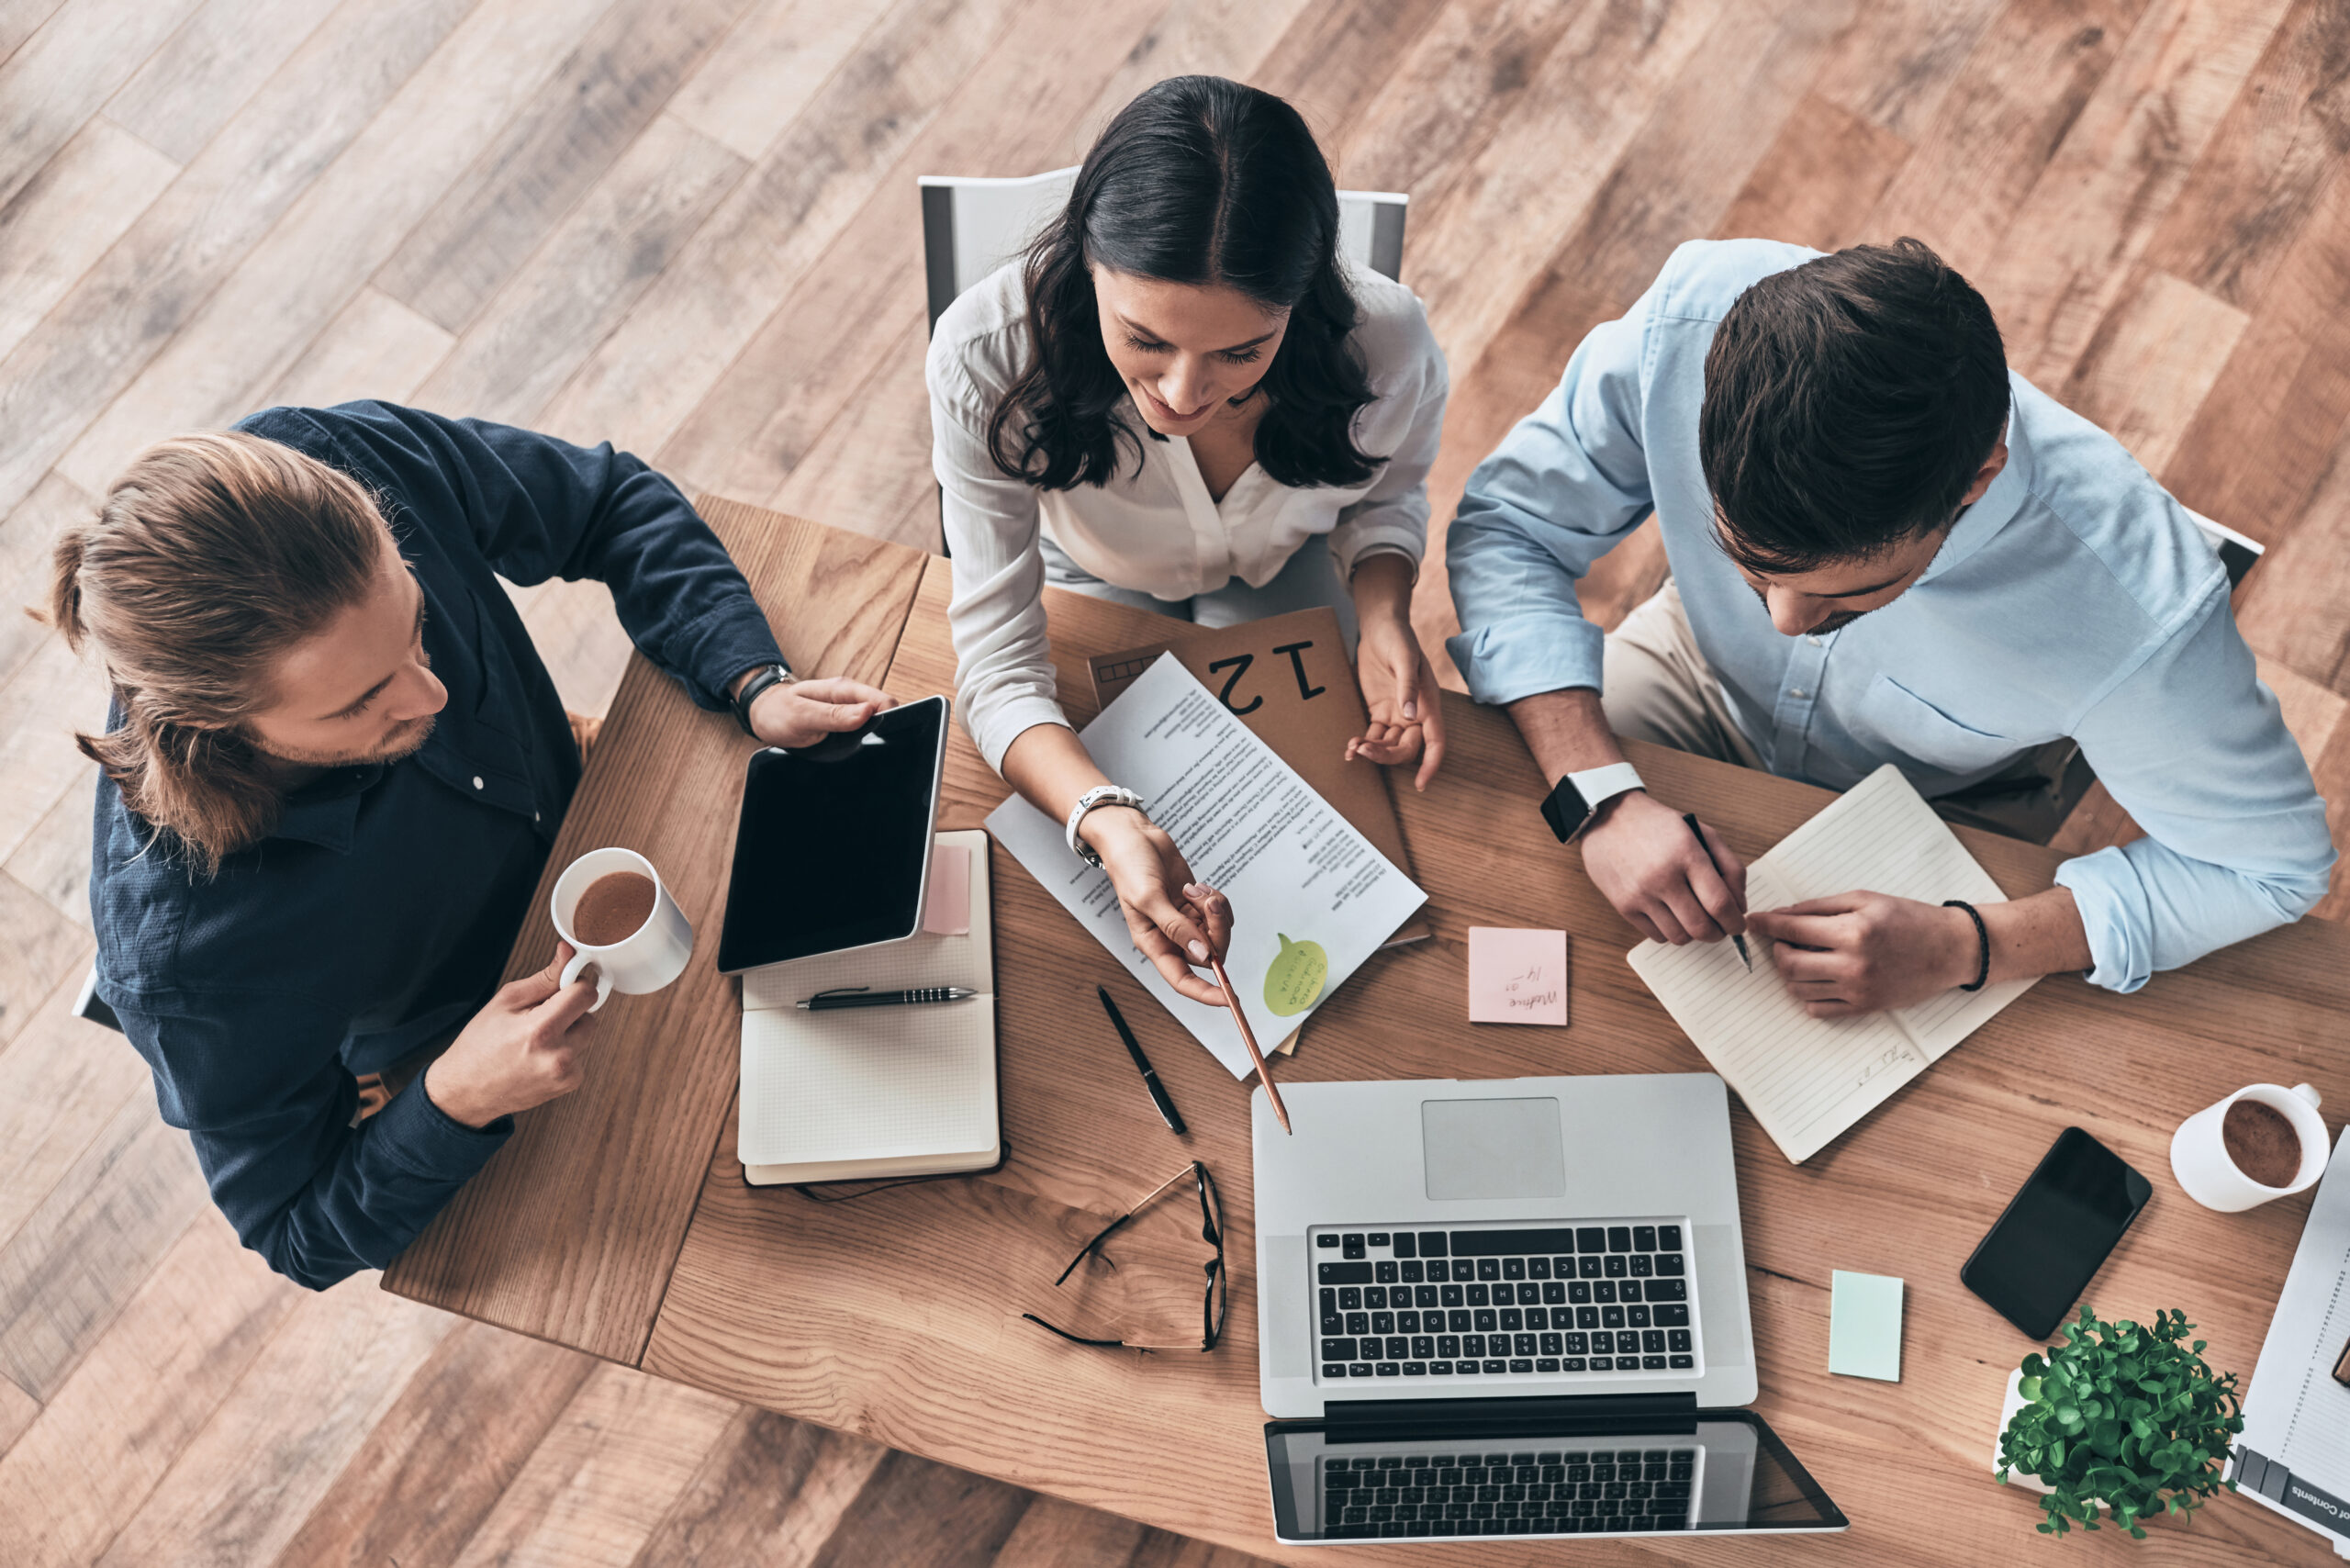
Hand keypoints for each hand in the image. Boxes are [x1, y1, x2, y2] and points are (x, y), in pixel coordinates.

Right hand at [422, 943, 601, 1127]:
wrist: (467, 1090)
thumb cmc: (481, 1043)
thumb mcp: (506, 1001)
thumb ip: (545, 978)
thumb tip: (569, 953)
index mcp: (541, 1030)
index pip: (586, 993)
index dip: (575, 985)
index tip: (563, 986)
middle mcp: (559, 1055)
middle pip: (589, 1015)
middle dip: (569, 1010)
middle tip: (538, 1017)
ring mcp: (566, 1073)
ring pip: (586, 1035)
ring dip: (568, 1031)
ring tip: (535, 1040)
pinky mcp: (570, 1084)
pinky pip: (580, 1055)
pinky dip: (565, 1051)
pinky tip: (538, 1057)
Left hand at [747, 676, 894, 748]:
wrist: (763, 713)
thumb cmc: (778, 711)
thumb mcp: (802, 716)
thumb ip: (834, 716)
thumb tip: (867, 713)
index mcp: (843, 690)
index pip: (883, 702)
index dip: (892, 719)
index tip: (885, 737)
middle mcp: (850, 699)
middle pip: (886, 714)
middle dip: (887, 731)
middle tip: (873, 749)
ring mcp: (849, 712)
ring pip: (877, 725)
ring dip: (876, 739)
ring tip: (864, 752)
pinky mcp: (846, 724)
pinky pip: (865, 732)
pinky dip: (865, 742)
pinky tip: (857, 752)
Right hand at [1083, 808, 1233, 1005]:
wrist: (1134, 837)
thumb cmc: (1129, 867)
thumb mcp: (1149, 898)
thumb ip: (1176, 927)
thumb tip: (1202, 953)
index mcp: (1154, 944)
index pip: (1182, 980)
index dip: (1206, 993)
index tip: (1229, 998)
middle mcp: (1171, 937)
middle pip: (1208, 954)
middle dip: (1216, 931)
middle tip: (1209, 904)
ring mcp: (1186, 921)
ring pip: (1217, 933)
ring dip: (1215, 911)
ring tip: (1197, 890)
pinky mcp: (1195, 905)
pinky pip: (1219, 914)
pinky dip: (1215, 901)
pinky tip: (1198, 887)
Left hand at [1347, 609, 1446, 790]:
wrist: (1380, 626)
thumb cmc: (1399, 639)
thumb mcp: (1404, 659)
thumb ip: (1408, 688)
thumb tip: (1410, 717)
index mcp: (1429, 704)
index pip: (1436, 741)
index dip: (1431, 764)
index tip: (1421, 784)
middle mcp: (1416, 714)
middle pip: (1406, 749)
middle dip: (1387, 756)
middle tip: (1364, 751)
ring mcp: (1397, 714)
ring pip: (1388, 745)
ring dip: (1372, 752)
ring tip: (1353, 749)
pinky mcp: (1379, 711)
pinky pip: (1374, 735)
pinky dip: (1363, 744)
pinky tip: (1351, 748)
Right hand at [1579, 791, 1746, 945]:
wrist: (1608, 818)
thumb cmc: (1658, 825)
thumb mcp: (1701, 832)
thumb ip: (1730, 867)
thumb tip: (1739, 906)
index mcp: (1687, 854)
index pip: (1719, 903)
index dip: (1734, 922)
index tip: (1738, 924)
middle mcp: (1662, 876)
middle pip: (1701, 927)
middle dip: (1718, 933)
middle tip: (1721, 928)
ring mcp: (1640, 894)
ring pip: (1679, 937)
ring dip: (1693, 934)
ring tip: (1694, 918)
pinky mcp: (1623, 906)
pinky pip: (1657, 936)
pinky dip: (1670, 932)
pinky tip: (1671, 915)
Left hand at [1746, 892, 1978, 1016]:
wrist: (1950, 949)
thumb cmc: (1909, 919)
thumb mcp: (1865, 900)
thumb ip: (1820, 907)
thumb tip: (1782, 914)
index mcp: (1853, 932)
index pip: (1792, 929)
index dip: (1766, 924)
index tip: (1752, 921)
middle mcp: (1853, 964)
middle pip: (1788, 964)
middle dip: (1777, 950)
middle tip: (1785, 939)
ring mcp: (1857, 990)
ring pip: (1798, 988)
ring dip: (1791, 972)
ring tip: (1805, 956)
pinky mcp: (1864, 1008)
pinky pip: (1817, 1009)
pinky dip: (1807, 994)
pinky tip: (1817, 977)